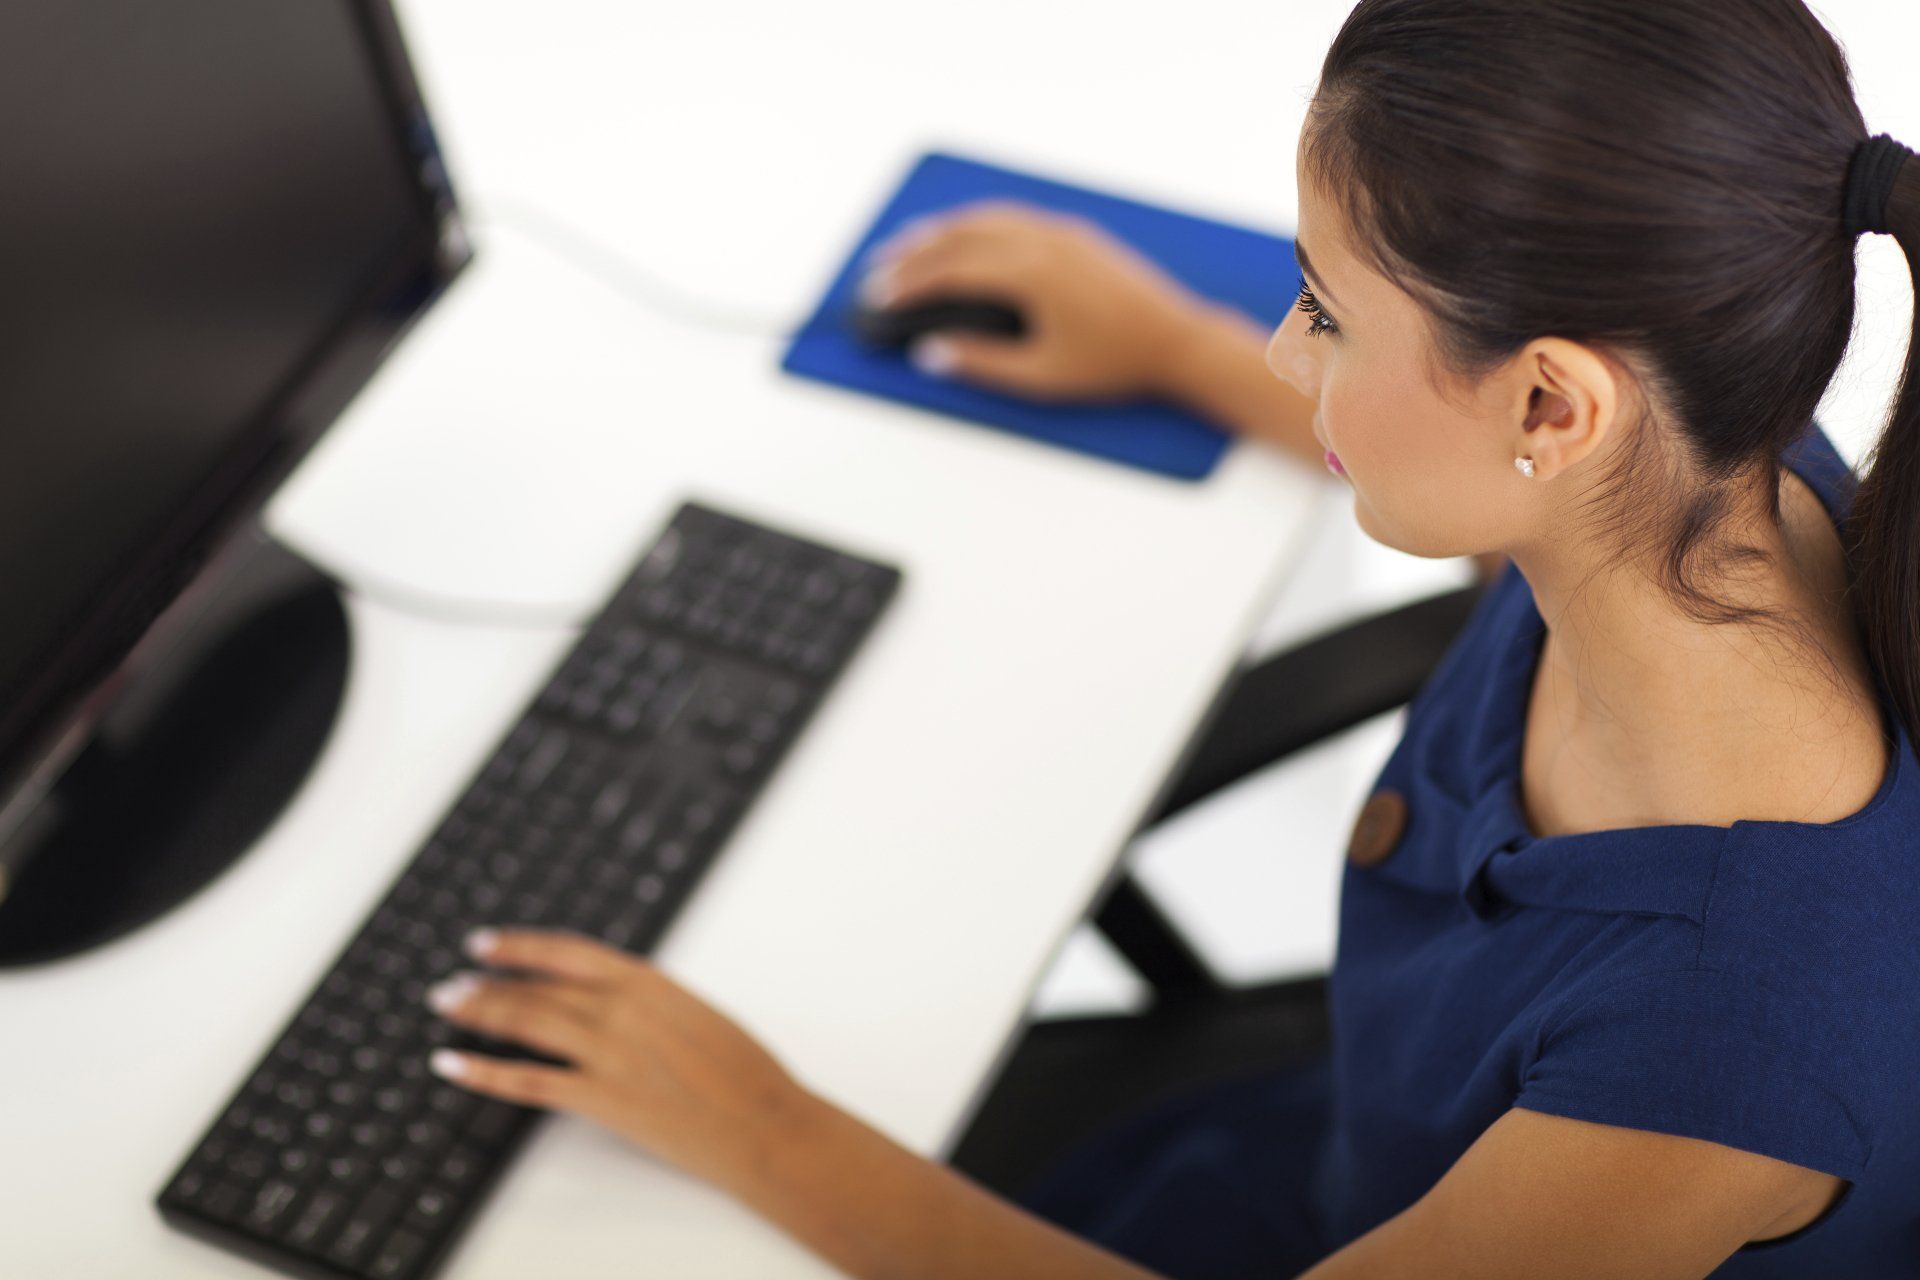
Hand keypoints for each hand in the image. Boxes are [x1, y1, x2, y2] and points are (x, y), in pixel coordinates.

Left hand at [424, 928, 809, 1191]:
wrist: (765, 1122)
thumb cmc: (744, 1072)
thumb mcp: (695, 1013)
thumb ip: (649, 1002)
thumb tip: (612, 999)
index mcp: (648, 981)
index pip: (567, 951)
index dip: (520, 945)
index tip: (487, 944)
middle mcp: (622, 1008)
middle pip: (538, 987)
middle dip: (488, 983)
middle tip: (452, 984)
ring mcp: (610, 1052)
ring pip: (527, 1022)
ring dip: (479, 1013)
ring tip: (448, 1008)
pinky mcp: (603, 1097)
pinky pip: (530, 1081)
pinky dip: (485, 1072)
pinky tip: (454, 1065)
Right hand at [858, 199, 1211, 402]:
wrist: (1177, 341)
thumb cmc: (1115, 364)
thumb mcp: (1042, 377)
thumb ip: (981, 363)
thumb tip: (931, 353)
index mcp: (1031, 274)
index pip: (951, 271)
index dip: (908, 285)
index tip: (878, 298)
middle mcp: (1044, 241)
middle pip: (960, 236)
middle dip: (913, 253)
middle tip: (879, 269)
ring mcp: (1062, 232)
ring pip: (987, 217)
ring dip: (943, 230)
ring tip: (911, 245)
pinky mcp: (1077, 234)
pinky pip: (1015, 217)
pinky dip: (979, 223)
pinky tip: (966, 236)